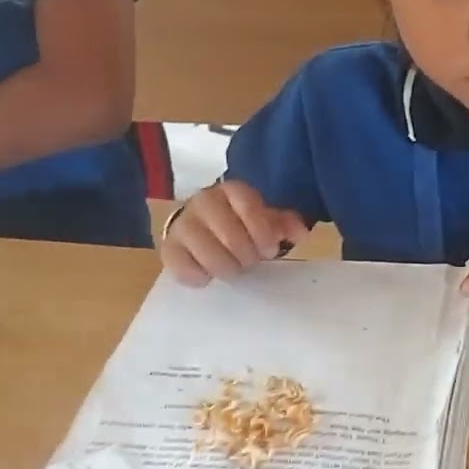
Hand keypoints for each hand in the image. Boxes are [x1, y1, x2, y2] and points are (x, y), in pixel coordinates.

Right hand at [159, 180, 308, 286]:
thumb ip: (284, 224)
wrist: (202, 230)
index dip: (261, 230)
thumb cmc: (239, 226)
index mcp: (230, 191)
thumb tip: (300, 233)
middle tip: (249, 262)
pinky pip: (183, 267)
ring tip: (231, 269)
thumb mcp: (264, 221)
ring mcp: (182, 224)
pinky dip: (200, 276)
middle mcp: (202, 201)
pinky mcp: (168, 249)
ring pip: (206, 251)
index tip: (269, 250)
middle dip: (245, 254)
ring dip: (225, 267)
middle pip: (228, 233)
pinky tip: (209, 276)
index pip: (247, 204)